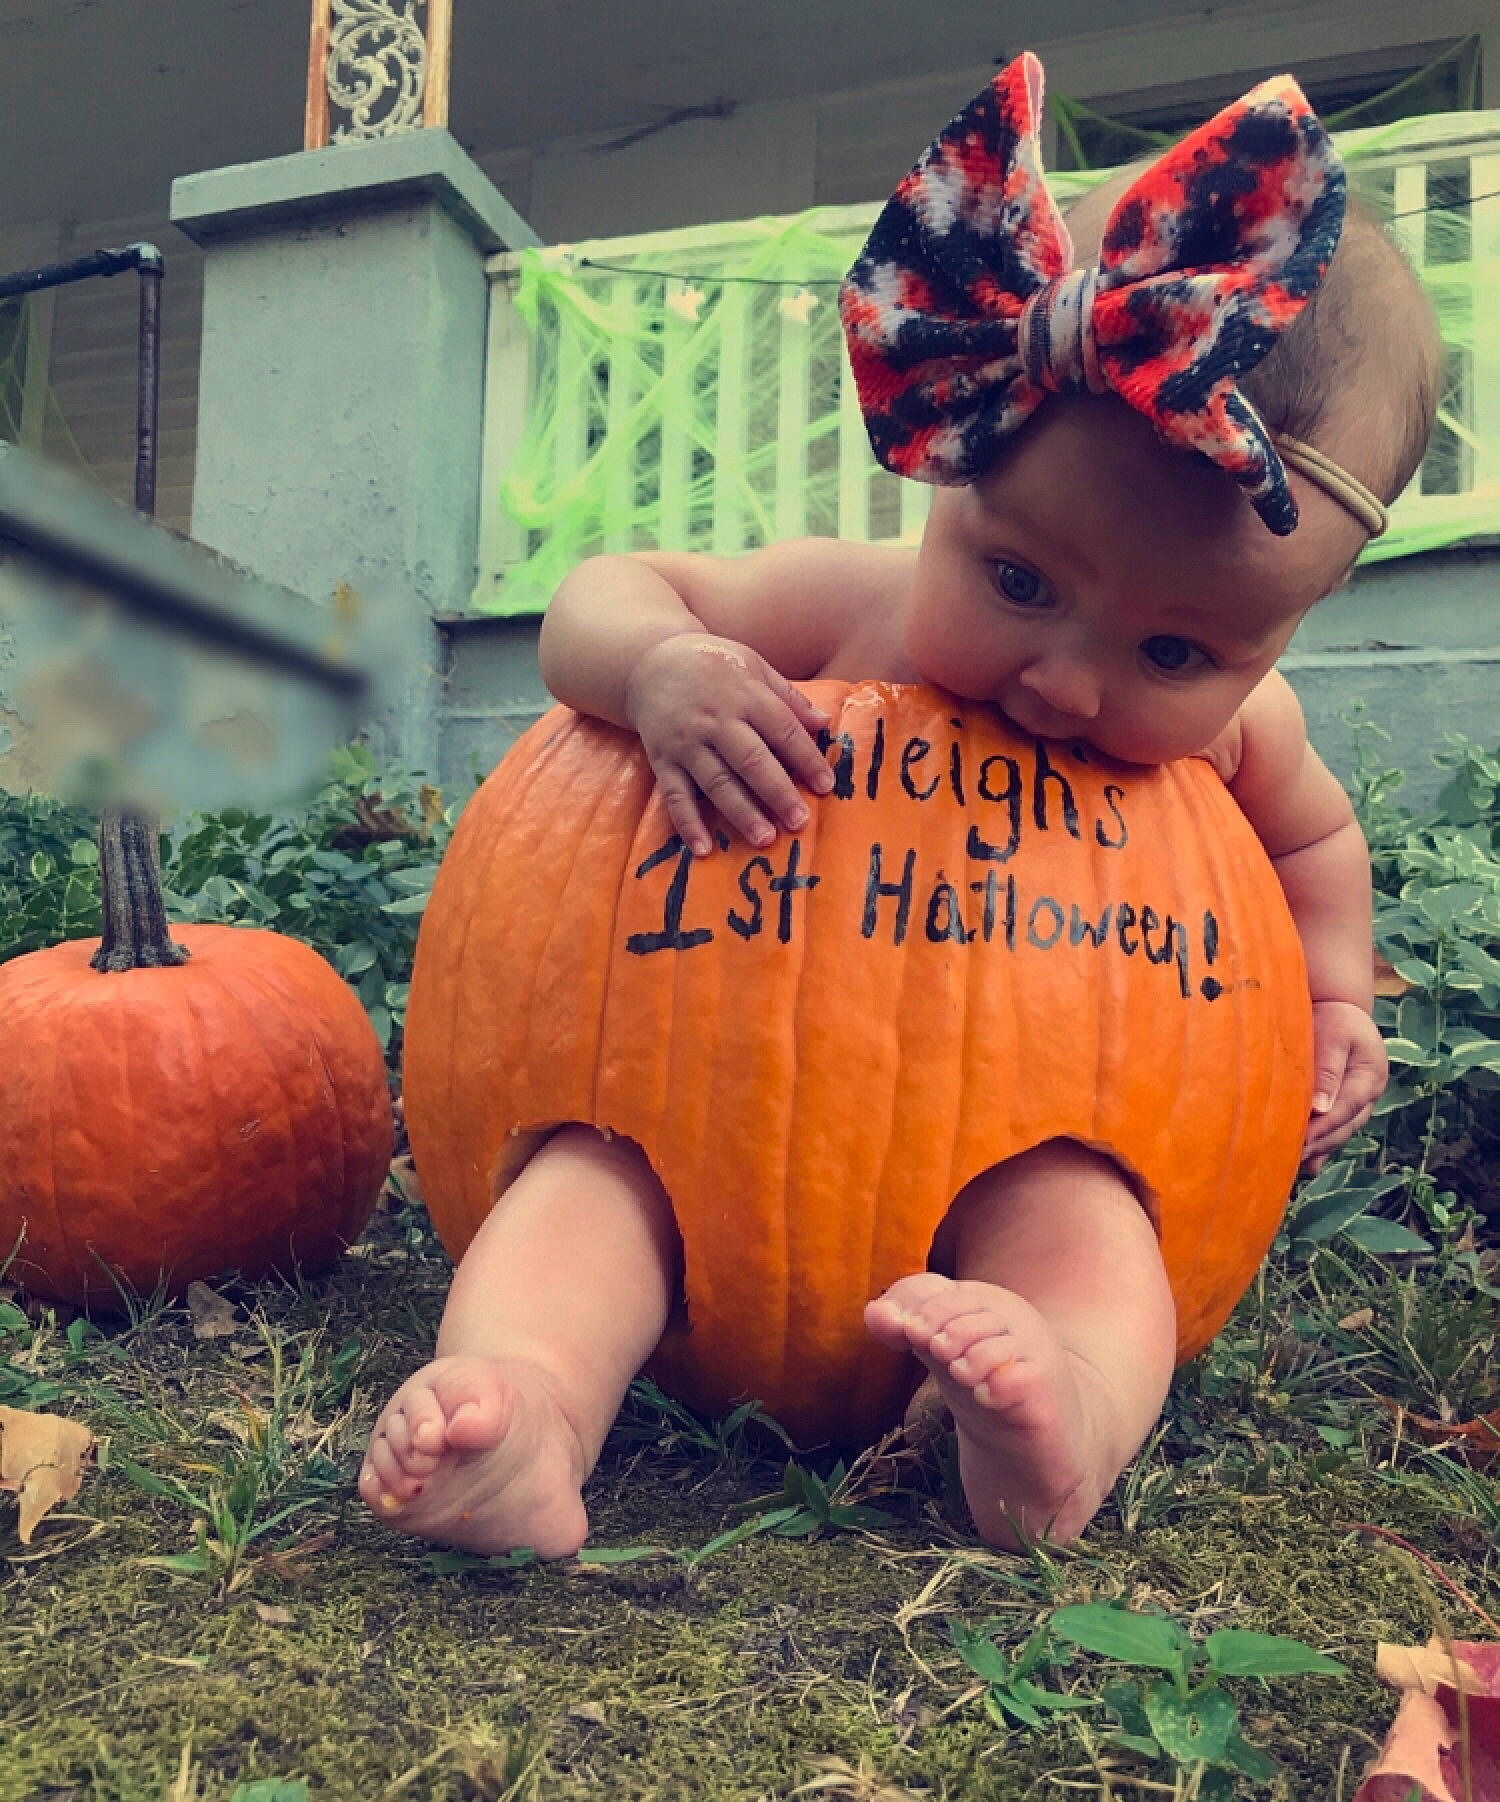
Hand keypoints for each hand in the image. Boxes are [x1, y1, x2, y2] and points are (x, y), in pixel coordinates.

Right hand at [624, 633, 835, 855]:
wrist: (648, 662)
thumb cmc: (712, 664)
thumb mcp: (753, 665)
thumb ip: (788, 697)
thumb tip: (825, 722)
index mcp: (744, 695)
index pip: (781, 729)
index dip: (806, 758)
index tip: (826, 785)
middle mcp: (715, 721)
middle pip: (750, 760)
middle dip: (777, 792)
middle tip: (799, 821)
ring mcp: (686, 743)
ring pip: (716, 782)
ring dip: (741, 812)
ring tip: (765, 838)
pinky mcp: (663, 760)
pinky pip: (674, 796)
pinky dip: (687, 823)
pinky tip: (703, 849)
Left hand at [1301, 1000, 1387, 1173]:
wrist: (1340, 1009)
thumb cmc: (1335, 1019)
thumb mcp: (1335, 1036)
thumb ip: (1329, 1070)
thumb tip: (1320, 1109)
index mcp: (1370, 1077)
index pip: (1345, 1109)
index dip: (1323, 1128)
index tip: (1300, 1142)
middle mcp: (1368, 1094)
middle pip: (1344, 1126)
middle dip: (1319, 1144)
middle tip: (1289, 1159)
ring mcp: (1359, 1101)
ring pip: (1341, 1132)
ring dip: (1320, 1149)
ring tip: (1294, 1165)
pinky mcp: (1346, 1103)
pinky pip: (1335, 1129)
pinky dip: (1322, 1146)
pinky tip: (1307, 1165)